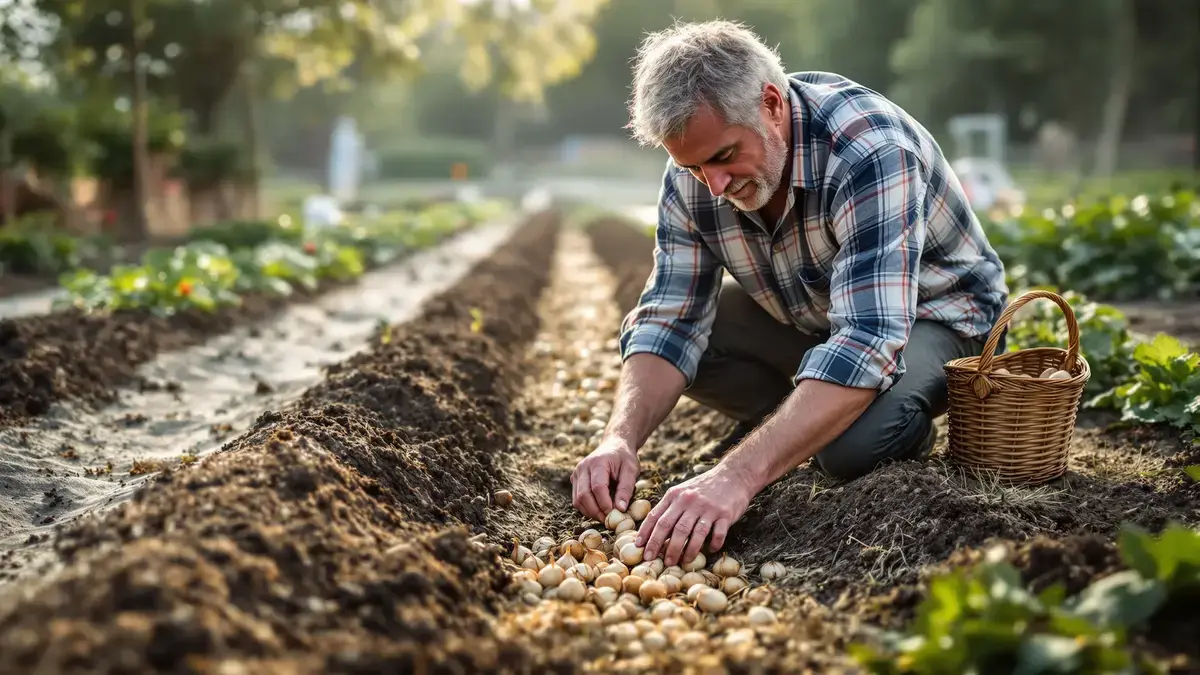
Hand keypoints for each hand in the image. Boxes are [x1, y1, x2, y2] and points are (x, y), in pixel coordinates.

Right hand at [570, 437, 639, 522]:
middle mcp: (582, 467)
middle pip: (583, 495)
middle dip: (596, 512)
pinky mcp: (575, 480)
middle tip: (609, 520)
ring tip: (605, 517)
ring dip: (590, 512)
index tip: (615, 514)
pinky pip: (576, 499)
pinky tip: (599, 510)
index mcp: (598, 462)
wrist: (614, 445)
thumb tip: (620, 509)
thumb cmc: (624, 458)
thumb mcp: (631, 471)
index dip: (605, 504)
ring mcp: (576, 473)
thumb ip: (625, 489)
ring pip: (577, 500)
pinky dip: (586, 508)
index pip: (597, 487)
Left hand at [634, 464, 755, 566]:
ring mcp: (707, 508)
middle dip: (662, 546)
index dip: (647, 533)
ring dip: (686, 551)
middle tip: (657, 561)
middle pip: (672, 527)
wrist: (734, 475)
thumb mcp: (683, 491)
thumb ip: (669, 508)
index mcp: (675, 495)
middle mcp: (689, 501)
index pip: (656, 516)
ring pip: (693, 533)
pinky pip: (717, 534)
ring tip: (681, 562)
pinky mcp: (724, 514)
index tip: (640, 548)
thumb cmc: (704, 488)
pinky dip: (713, 544)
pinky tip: (710, 551)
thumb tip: (652, 532)